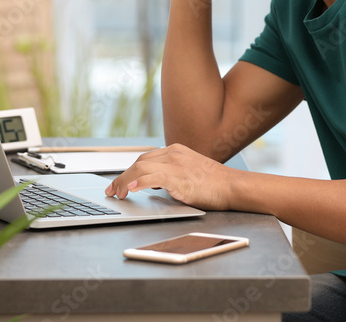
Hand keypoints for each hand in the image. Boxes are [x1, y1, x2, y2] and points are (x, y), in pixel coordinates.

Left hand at [104, 144, 240, 209]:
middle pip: (139, 162)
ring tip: (117, 193)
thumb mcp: (189, 173)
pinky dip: (138, 182)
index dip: (129, 170)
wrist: (233, 186)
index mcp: (176, 151)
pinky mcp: (178, 176)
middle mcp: (173, 153)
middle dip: (122, 176)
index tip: (119, 182)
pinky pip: (151, 177)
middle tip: (111, 190)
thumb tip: (154, 184)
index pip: (145, 158)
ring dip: (124, 181)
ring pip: (140, 168)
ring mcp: (175, 163)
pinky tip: (130, 189)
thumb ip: (172, 174)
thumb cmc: (215, 184)